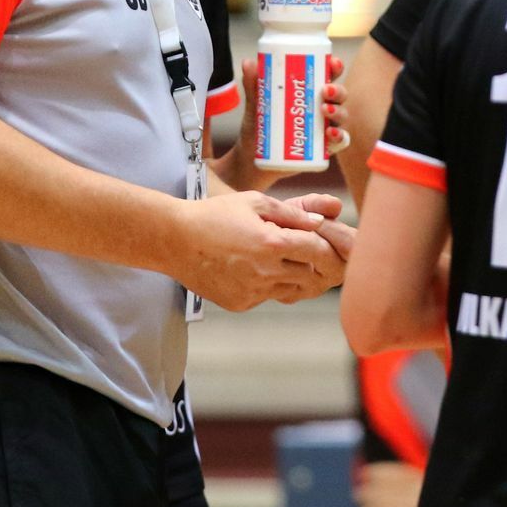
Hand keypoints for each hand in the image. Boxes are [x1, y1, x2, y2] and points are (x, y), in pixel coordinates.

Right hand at [170, 191, 347, 310]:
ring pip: (292, 289)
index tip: (331, 244)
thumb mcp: (254, 202)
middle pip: (311, 274)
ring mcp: (253, 292)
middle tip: (316, 255)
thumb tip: (319, 221)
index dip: (329, 247)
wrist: (175, 241)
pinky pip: (268, 297)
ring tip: (286, 260)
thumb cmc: (214, 215)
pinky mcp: (240, 304)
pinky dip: (271, 285)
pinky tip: (257, 269)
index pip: (318, 250)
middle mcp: (265, 272)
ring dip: (295, 276)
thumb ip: (291, 213)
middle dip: (317, 264)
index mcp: (271, 243)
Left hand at [223, 55, 349, 178]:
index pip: (328, 76)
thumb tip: (248, 63)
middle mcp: (321, 109)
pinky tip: (330, 133)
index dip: (335, 67)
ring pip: (341, 116)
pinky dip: (340, 136)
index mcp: (310, 93)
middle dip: (338, 90)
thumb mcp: (255, 106)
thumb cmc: (259, 128)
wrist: (253, 160)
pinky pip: (340, 141)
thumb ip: (253, 86)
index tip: (332, 63)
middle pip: (339, 95)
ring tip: (324, 110)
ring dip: (338, 111)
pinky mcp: (323, 149)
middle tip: (325, 90)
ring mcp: (324, 128)